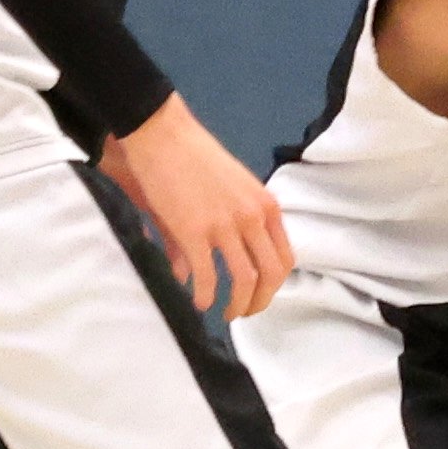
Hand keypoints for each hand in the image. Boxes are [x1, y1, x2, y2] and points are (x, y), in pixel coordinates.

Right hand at [108, 96, 294, 318]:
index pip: (285, 257)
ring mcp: (226, 225)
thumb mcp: (226, 190)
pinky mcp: (196, 232)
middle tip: (244, 312)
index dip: (274, 283)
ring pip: (245, 281)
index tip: (259, 293)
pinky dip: (206, 297)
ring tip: (225, 314)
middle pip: (271, 275)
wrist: (163, 134)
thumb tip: (208, 262)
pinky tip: (199, 302)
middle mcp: (253, 217)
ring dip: (237, 305)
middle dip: (260, 301)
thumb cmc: (193, 156)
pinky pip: (208, 277)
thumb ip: (226, 228)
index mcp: (265, 205)